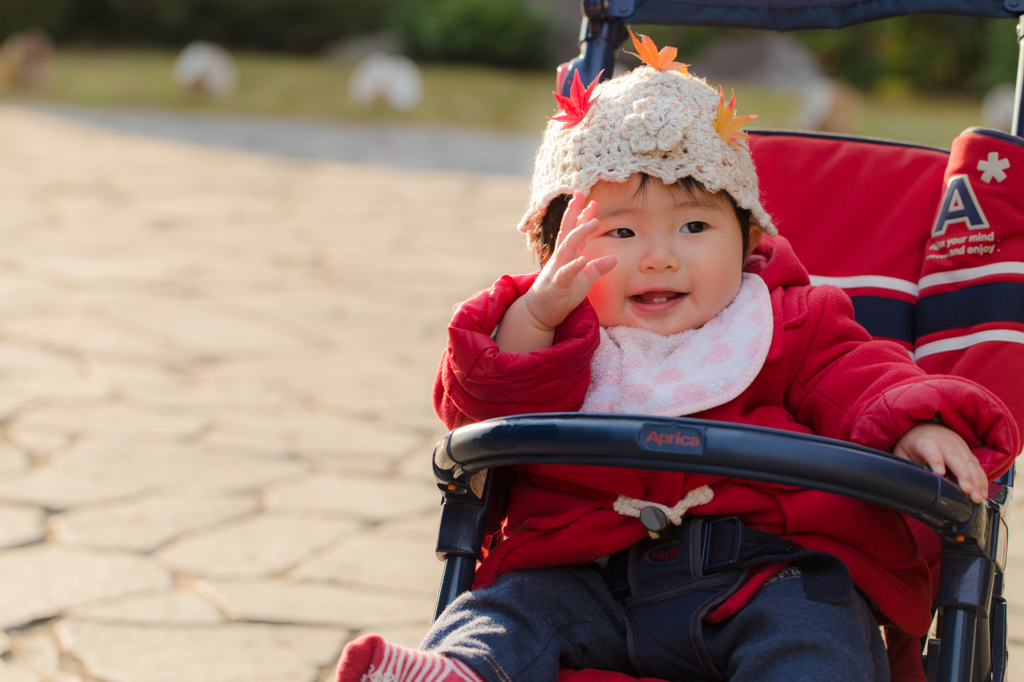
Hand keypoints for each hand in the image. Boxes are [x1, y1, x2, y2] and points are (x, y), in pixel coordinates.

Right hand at [523, 191, 616, 329]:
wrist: (540, 314)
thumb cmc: (561, 295)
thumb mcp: (584, 280)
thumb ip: (597, 268)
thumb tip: (614, 258)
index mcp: (566, 255)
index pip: (574, 231)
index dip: (582, 215)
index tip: (592, 201)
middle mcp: (560, 258)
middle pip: (567, 231)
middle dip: (573, 212)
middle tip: (581, 193)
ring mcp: (556, 270)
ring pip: (567, 247)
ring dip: (580, 233)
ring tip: (594, 221)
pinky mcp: (556, 286)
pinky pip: (565, 274)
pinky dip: (574, 266)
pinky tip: (583, 259)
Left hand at [893, 422, 987, 502]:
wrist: (922, 427)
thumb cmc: (911, 444)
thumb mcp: (902, 454)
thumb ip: (907, 467)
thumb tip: (911, 485)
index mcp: (923, 440)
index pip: (929, 448)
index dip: (935, 459)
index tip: (939, 472)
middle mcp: (943, 440)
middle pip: (954, 455)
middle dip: (963, 474)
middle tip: (968, 491)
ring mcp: (957, 444)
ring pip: (969, 461)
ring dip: (976, 479)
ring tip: (977, 497)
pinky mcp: (966, 450)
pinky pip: (976, 464)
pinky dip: (981, 479)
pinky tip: (982, 492)